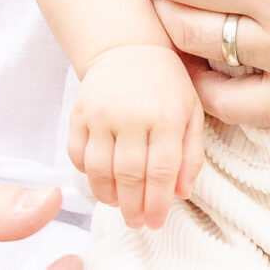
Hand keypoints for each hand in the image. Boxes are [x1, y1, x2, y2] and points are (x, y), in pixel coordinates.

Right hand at [67, 46, 204, 230]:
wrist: (128, 47)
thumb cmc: (166, 85)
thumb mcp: (192, 112)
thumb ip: (191, 154)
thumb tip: (182, 192)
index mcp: (166, 116)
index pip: (160, 172)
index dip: (157, 204)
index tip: (155, 222)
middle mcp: (132, 115)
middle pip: (129, 175)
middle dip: (132, 207)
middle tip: (136, 221)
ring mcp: (101, 114)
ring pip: (99, 170)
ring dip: (108, 196)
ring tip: (118, 204)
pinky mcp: (79, 113)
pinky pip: (77, 154)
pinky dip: (86, 174)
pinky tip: (100, 179)